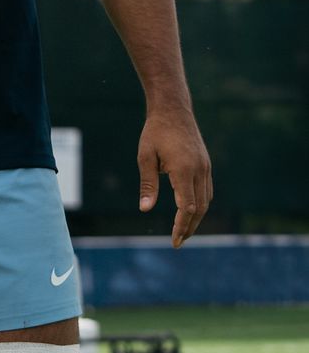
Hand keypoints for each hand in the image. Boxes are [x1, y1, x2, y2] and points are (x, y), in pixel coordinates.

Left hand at [137, 107, 212, 246]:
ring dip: (197, 218)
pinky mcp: (206, 165)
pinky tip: (191, 212)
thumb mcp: (145, 157)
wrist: (173, 110)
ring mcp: (206, 168)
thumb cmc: (154, 132)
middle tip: (178, 241)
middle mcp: (199, 171)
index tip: (174, 240)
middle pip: (200, 209)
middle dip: (190, 227)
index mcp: (183, 170)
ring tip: (184, 231)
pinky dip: (200, 205)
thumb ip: (148, 184)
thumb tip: (145, 209)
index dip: (181, 225)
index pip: (187, 207)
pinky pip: (207, 191)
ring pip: (206, 201)